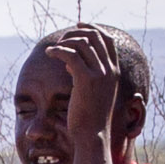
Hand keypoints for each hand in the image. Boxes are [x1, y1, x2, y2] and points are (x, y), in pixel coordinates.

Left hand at [44, 24, 123, 145]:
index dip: (93, 30)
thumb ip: (84, 76)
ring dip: (66, 42)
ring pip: (83, 43)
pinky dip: (59, 51)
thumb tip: (69, 64)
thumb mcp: (91, 93)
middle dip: (78, 32)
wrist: (92, 135)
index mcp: (114, 71)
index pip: (108, 41)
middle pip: (96, 37)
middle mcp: (110, 69)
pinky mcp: (86, 80)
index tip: (78, 28)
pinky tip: (49, 53)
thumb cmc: (89, 118)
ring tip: (53, 50)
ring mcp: (100, 74)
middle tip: (62, 38)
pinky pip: (71, 55)